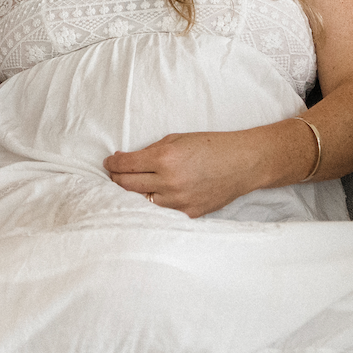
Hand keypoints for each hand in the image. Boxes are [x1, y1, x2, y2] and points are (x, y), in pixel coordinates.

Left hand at [104, 131, 275, 218]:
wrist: (243, 163)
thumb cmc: (211, 146)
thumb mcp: (177, 139)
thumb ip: (151, 151)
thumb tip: (127, 160)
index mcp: (164, 159)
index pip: (125, 165)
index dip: (113, 164)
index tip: (109, 163)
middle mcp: (169, 182)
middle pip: (127, 186)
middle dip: (117, 178)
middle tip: (114, 174)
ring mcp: (179, 201)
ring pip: (143, 201)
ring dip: (135, 194)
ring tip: (133, 186)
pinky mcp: (189, 213)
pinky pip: (163, 211)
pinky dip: (157, 203)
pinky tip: (155, 196)